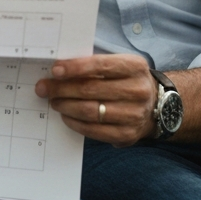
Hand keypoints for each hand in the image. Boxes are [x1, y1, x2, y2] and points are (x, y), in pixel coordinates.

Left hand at [35, 54, 156, 145]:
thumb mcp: (119, 64)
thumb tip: (58, 70)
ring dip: (66, 106)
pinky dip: (75, 123)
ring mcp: (134, 115)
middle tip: (44, 88)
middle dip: (62, 89)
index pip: (100, 65)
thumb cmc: (126, 80)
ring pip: (90, 111)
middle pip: (91, 90)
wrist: (157, 106)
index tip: (54, 70)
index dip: (75, 68)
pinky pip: (94, 131)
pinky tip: (66, 116)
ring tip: (53, 101)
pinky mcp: (128, 135)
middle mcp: (138, 91)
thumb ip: (94, 65)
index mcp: (134, 67)